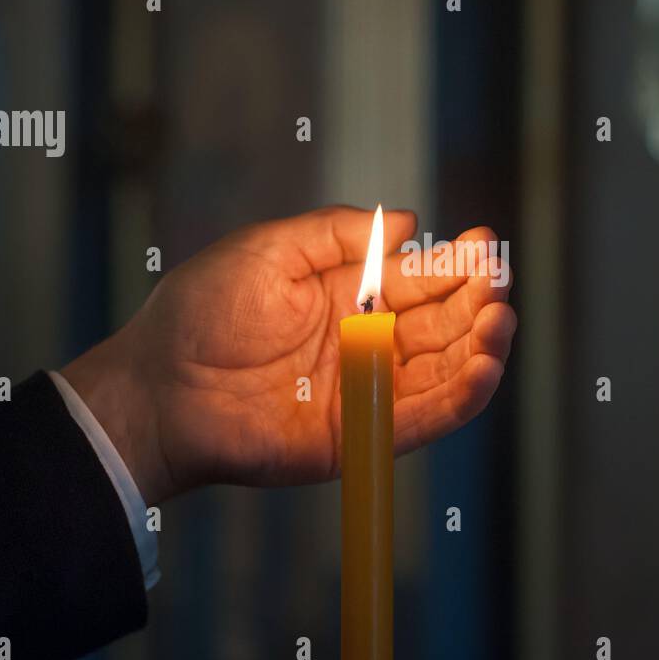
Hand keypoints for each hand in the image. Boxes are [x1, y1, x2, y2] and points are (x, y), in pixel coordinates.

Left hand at [62, 206, 515, 504]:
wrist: (158, 386)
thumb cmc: (201, 311)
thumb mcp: (271, 250)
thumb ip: (338, 235)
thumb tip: (407, 221)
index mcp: (350, 297)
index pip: (422, 279)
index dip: (457, 262)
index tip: (486, 241)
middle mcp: (366, 345)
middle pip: (443, 325)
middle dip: (479, 303)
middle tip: (499, 284)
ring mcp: (365, 393)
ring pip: (444, 373)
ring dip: (480, 349)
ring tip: (500, 323)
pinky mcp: (357, 438)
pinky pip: (419, 421)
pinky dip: (457, 399)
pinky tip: (483, 369)